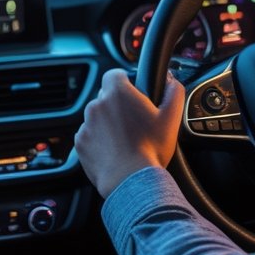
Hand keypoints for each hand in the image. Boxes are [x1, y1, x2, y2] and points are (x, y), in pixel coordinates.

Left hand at [75, 68, 185, 198]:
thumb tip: (171, 82)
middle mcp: (97, 105)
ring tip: (124, 140)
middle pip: (106, 96)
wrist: (130, 180)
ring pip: (97, 117)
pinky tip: (114, 150)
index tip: (133, 93)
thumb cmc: (151, 149)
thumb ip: (174, 92)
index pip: (115, 74)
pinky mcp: (80, 143)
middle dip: (117, 105)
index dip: (124, 81)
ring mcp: (86, 125)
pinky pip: (89, 135)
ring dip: (108, 123)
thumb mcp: (171, 118)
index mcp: (117, 93)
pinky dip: (98, 140)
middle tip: (133, 121)